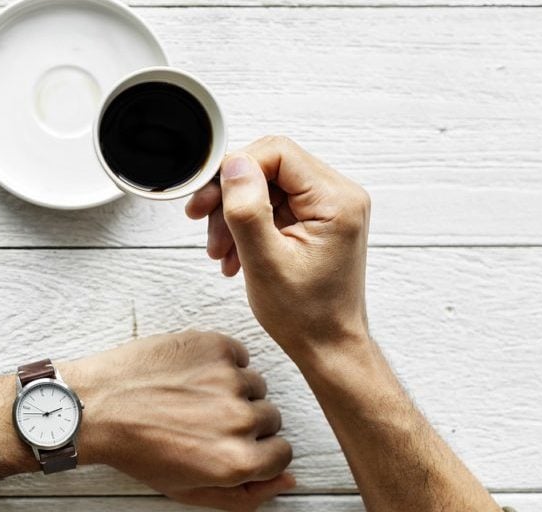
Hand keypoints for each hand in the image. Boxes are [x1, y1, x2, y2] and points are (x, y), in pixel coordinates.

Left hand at [64, 331, 294, 511]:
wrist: (96, 405)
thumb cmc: (136, 449)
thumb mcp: (188, 490)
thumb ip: (245, 495)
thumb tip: (289, 480)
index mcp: (236, 461)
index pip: (283, 453)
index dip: (258, 450)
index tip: (233, 443)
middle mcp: (238, 420)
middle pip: (271, 417)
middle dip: (244, 421)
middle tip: (203, 420)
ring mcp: (228, 379)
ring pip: (255, 384)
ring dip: (232, 390)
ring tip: (192, 396)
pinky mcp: (214, 346)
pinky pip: (238, 354)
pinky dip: (220, 362)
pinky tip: (189, 374)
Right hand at [185, 136, 371, 361]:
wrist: (327, 347)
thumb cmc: (306, 316)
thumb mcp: (265, 261)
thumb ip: (247, 208)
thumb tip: (234, 165)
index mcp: (336, 201)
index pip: (278, 153)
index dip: (236, 168)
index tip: (208, 196)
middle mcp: (339, 197)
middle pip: (270, 168)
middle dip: (231, 195)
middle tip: (202, 219)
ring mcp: (329, 209)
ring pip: (267, 187)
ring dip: (235, 215)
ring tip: (219, 250)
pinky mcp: (318, 222)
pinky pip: (274, 206)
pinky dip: (248, 226)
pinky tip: (233, 254)